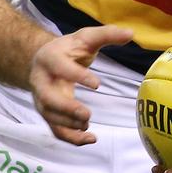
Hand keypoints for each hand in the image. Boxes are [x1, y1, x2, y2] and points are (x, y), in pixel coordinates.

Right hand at [29, 25, 131, 144]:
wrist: (43, 61)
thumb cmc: (69, 49)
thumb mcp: (86, 37)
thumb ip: (107, 34)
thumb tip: (131, 33)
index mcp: (50, 58)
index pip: (60, 67)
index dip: (77, 76)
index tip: (98, 84)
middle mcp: (41, 80)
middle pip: (47, 98)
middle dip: (66, 109)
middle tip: (87, 114)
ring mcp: (41, 99)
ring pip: (50, 117)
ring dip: (69, 125)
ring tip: (88, 124)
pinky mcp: (48, 113)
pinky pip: (55, 129)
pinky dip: (70, 138)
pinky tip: (90, 138)